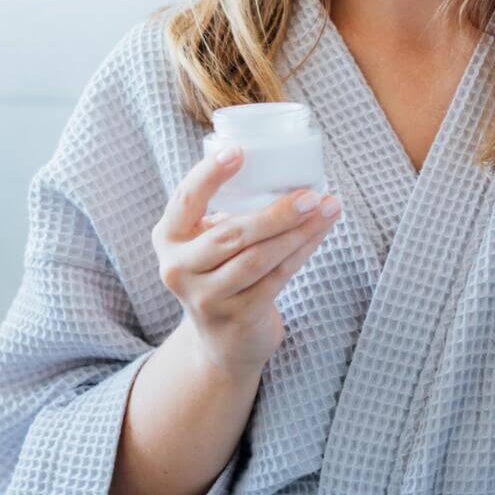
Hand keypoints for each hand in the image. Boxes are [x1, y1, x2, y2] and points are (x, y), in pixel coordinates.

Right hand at [150, 146, 342, 378]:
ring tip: (327, 208)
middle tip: (311, 193)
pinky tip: (320, 233)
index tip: (239, 151)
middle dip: (277, 212)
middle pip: (232, 234)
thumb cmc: (220, 274)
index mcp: (168, 237)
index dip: (210, 174)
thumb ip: (227, 213)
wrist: (220, 342)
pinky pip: (276, 277)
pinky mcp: (236, 316)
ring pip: (258, 257)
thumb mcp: (206, 243)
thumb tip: (285, 172)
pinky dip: (302, 251)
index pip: (186, 199)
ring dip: (298, 231)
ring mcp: (206, 297)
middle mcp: (178, 268)